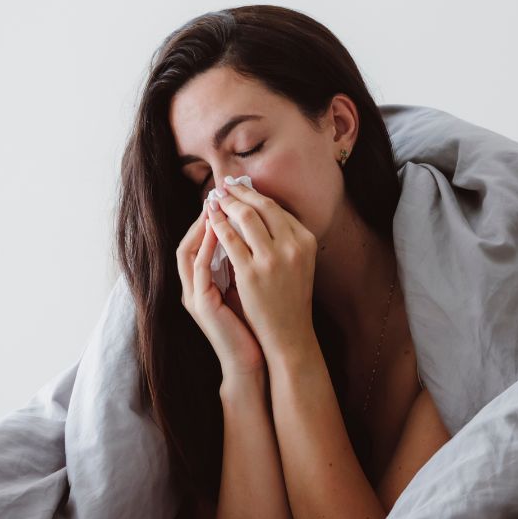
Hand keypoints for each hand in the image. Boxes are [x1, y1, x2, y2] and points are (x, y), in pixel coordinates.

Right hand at [176, 201, 264, 377]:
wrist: (251, 360)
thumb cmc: (252, 325)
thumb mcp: (245, 288)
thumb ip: (241, 264)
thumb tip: (253, 235)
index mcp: (202, 283)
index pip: (198, 241)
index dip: (208, 219)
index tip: (226, 199)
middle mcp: (192, 287)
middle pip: (187, 241)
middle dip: (202, 217)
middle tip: (218, 194)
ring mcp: (193, 296)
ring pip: (187, 251)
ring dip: (201, 227)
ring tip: (216, 205)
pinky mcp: (200, 304)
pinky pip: (199, 268)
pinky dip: (207, 247)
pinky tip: (221, 231)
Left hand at [205, 180, 316, 364]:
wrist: (288, 333)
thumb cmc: (291, 298)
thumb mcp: (299, 263)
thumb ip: (286, 240)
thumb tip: (264, 211)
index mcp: (306, 241)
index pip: (278, 209)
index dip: (257, 196)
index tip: (243, 189)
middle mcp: (293, 246)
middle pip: (263, 206)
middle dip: (241, 193)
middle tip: (226, 185)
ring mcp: (272, 259)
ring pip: (246, 217)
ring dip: (228, 203)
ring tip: (216, 198)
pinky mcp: (251, 273)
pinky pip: (230, 240)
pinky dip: (218, 225)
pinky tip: (210, 219)